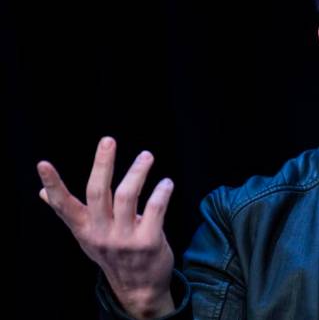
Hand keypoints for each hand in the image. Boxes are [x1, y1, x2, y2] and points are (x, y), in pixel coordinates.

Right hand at [36, 136, 176, 318]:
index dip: (53, 184)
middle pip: (98, 192)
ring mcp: (124, 239)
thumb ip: (69, 213)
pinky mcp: (148, 242)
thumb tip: (42, 193)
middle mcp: (101, 233)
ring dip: (137, 172)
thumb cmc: (112, 253)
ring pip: (128, 196)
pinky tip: (166, 183)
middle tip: (108, 140)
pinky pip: (155, 210)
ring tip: (146, 156)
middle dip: (102, 164)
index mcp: (84, 229)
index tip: (43, 164)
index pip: (63, 205)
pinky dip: (161, 192)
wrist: (138, 288)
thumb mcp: (87, 236)